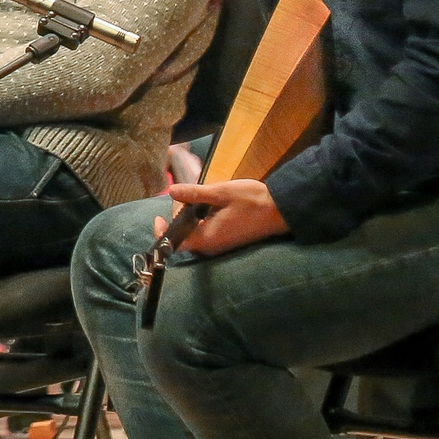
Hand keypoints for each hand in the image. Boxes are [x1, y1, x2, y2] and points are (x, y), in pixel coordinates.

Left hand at [166, 177, 287, 255]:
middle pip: (184, 235)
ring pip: (195, 232)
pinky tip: (212, 205)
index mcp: (208, 238)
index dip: (162, 232)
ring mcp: (220, 245)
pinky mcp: (227, 240)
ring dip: (193, 216)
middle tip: (190, 195)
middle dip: (181, 215)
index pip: (175, 244)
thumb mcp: (221, 192)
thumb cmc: (253, 201)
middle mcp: (212, 247)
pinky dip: (203, 219)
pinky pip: (207, 232)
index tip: (158, 217)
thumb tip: (171, 191)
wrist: (281, 210)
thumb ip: (195, 194)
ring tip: (203, 197)